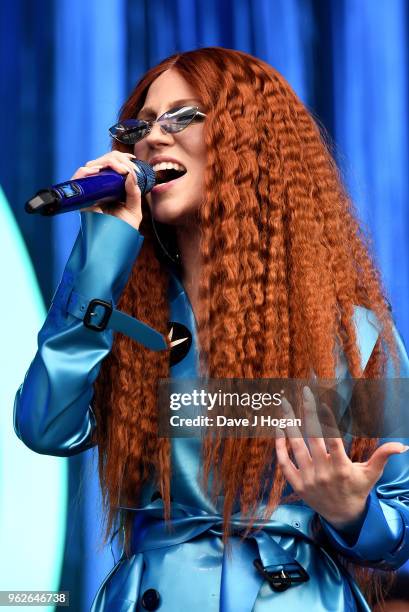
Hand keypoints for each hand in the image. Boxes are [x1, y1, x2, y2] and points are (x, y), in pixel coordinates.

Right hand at [71, 151, 142, 230]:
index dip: (119, 157)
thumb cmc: (123, 230)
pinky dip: (87, 171)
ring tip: (120, 170)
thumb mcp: (134, 210)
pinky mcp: (81, 198)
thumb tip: (130, 175)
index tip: (132, 161)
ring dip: (107, 162)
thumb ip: (134, 193)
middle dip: (116, 159)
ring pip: (91, 166)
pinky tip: (100, 171)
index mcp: (111, 188)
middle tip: (128, 168)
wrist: (114, 245)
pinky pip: (78, 178)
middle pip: (101, 161)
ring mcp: (90, 192)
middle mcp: (99, 188)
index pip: (110, 164)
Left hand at [275, 386, 408, 529]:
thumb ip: (383, 456)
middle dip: (307, 412)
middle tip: (304, 392)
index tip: (322, 402)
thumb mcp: (371, 474)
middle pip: (312, 437)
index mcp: (342, 468)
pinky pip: (284, 463)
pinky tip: (279, 428)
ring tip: (285, 404)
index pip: (332, 440)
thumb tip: (402, 446)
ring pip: (295, 446)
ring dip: (289, 423)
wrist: (342, 517)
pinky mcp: (296, 484)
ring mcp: (308, 478)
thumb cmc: (358, 489)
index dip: (326, 421)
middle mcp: (323, 472)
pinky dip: (279, 446)